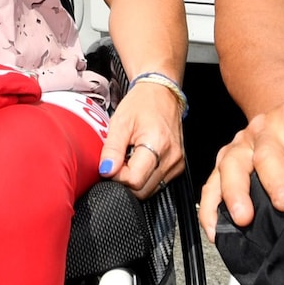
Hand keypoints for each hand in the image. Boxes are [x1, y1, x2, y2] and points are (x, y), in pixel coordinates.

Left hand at [99, 80, 185, 199]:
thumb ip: (112, 149)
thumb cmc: (142, 104)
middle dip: (125, 179)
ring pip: (149, 190)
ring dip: (134, 179)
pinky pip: (156, 183)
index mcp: (158, 145)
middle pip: (142, 190)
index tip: (112, 162)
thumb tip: (106, 171)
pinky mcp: (177, 168)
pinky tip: (139, 160)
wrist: (162, 94)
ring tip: (129, 157)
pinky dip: (144, 176)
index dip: (117, 175)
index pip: (134, 180)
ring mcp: (176, 165)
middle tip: (119, 159)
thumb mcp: (120, 122)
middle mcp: (171, 158)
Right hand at [199, 97, 283, 235]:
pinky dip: (211, 206)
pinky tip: (216, 229)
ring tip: (244, 217)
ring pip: (232, 164)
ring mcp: (242, 146)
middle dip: (276, 178)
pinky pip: (212, 183)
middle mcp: (266, 130)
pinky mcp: (227, 163)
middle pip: (267, 152)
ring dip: (236, 191)